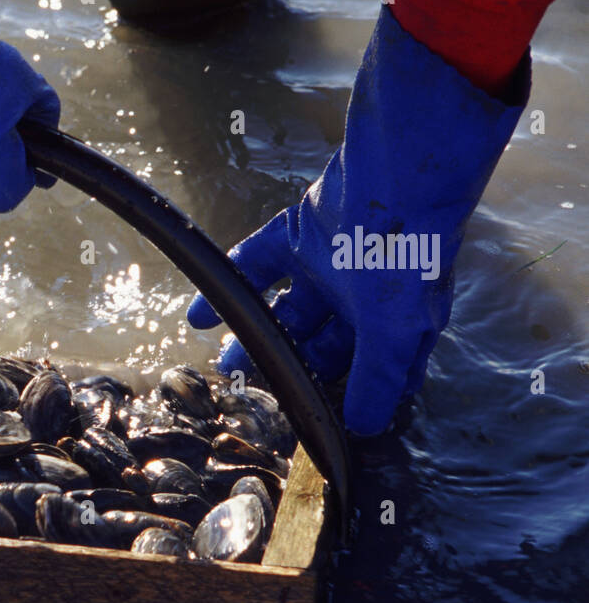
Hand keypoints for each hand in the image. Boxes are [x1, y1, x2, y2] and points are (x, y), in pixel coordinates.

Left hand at [188, 7, 525, 434]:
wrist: (397, 174)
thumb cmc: (406, 256)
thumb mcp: (397, 331)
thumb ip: (378, 380)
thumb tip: (366, 428)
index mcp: (398, 324)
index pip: (369, 371)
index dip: (343, 395)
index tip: (307, 419)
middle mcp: (365, 296)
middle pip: (321, 343)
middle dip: (289, 367)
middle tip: (254, 391)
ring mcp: (332, 263)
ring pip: (287, 309)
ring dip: (254, 335)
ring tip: (224, 364)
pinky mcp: (299, 233)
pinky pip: (255, 266)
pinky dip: (227, 290)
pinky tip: (196, 317)